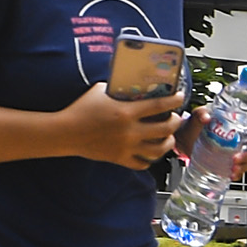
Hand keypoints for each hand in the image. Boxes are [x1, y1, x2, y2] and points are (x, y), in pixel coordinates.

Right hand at [61, 78, 186, 171]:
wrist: (66, 132)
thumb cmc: (81, 109)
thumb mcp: (100, 90)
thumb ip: (118, 88)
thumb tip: (131, 82)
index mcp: (126, 112)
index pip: (159, 106)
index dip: (174, 101)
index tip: (180, 97)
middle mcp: (130, 131)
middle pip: (165, 129)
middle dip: (175, 122)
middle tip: (175, 118)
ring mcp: (126, 147)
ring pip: (158, 150)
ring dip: (168, 142)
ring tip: (168, 138)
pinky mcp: (120, 159)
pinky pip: (142, 164)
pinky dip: (150, 159)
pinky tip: (150, 152)